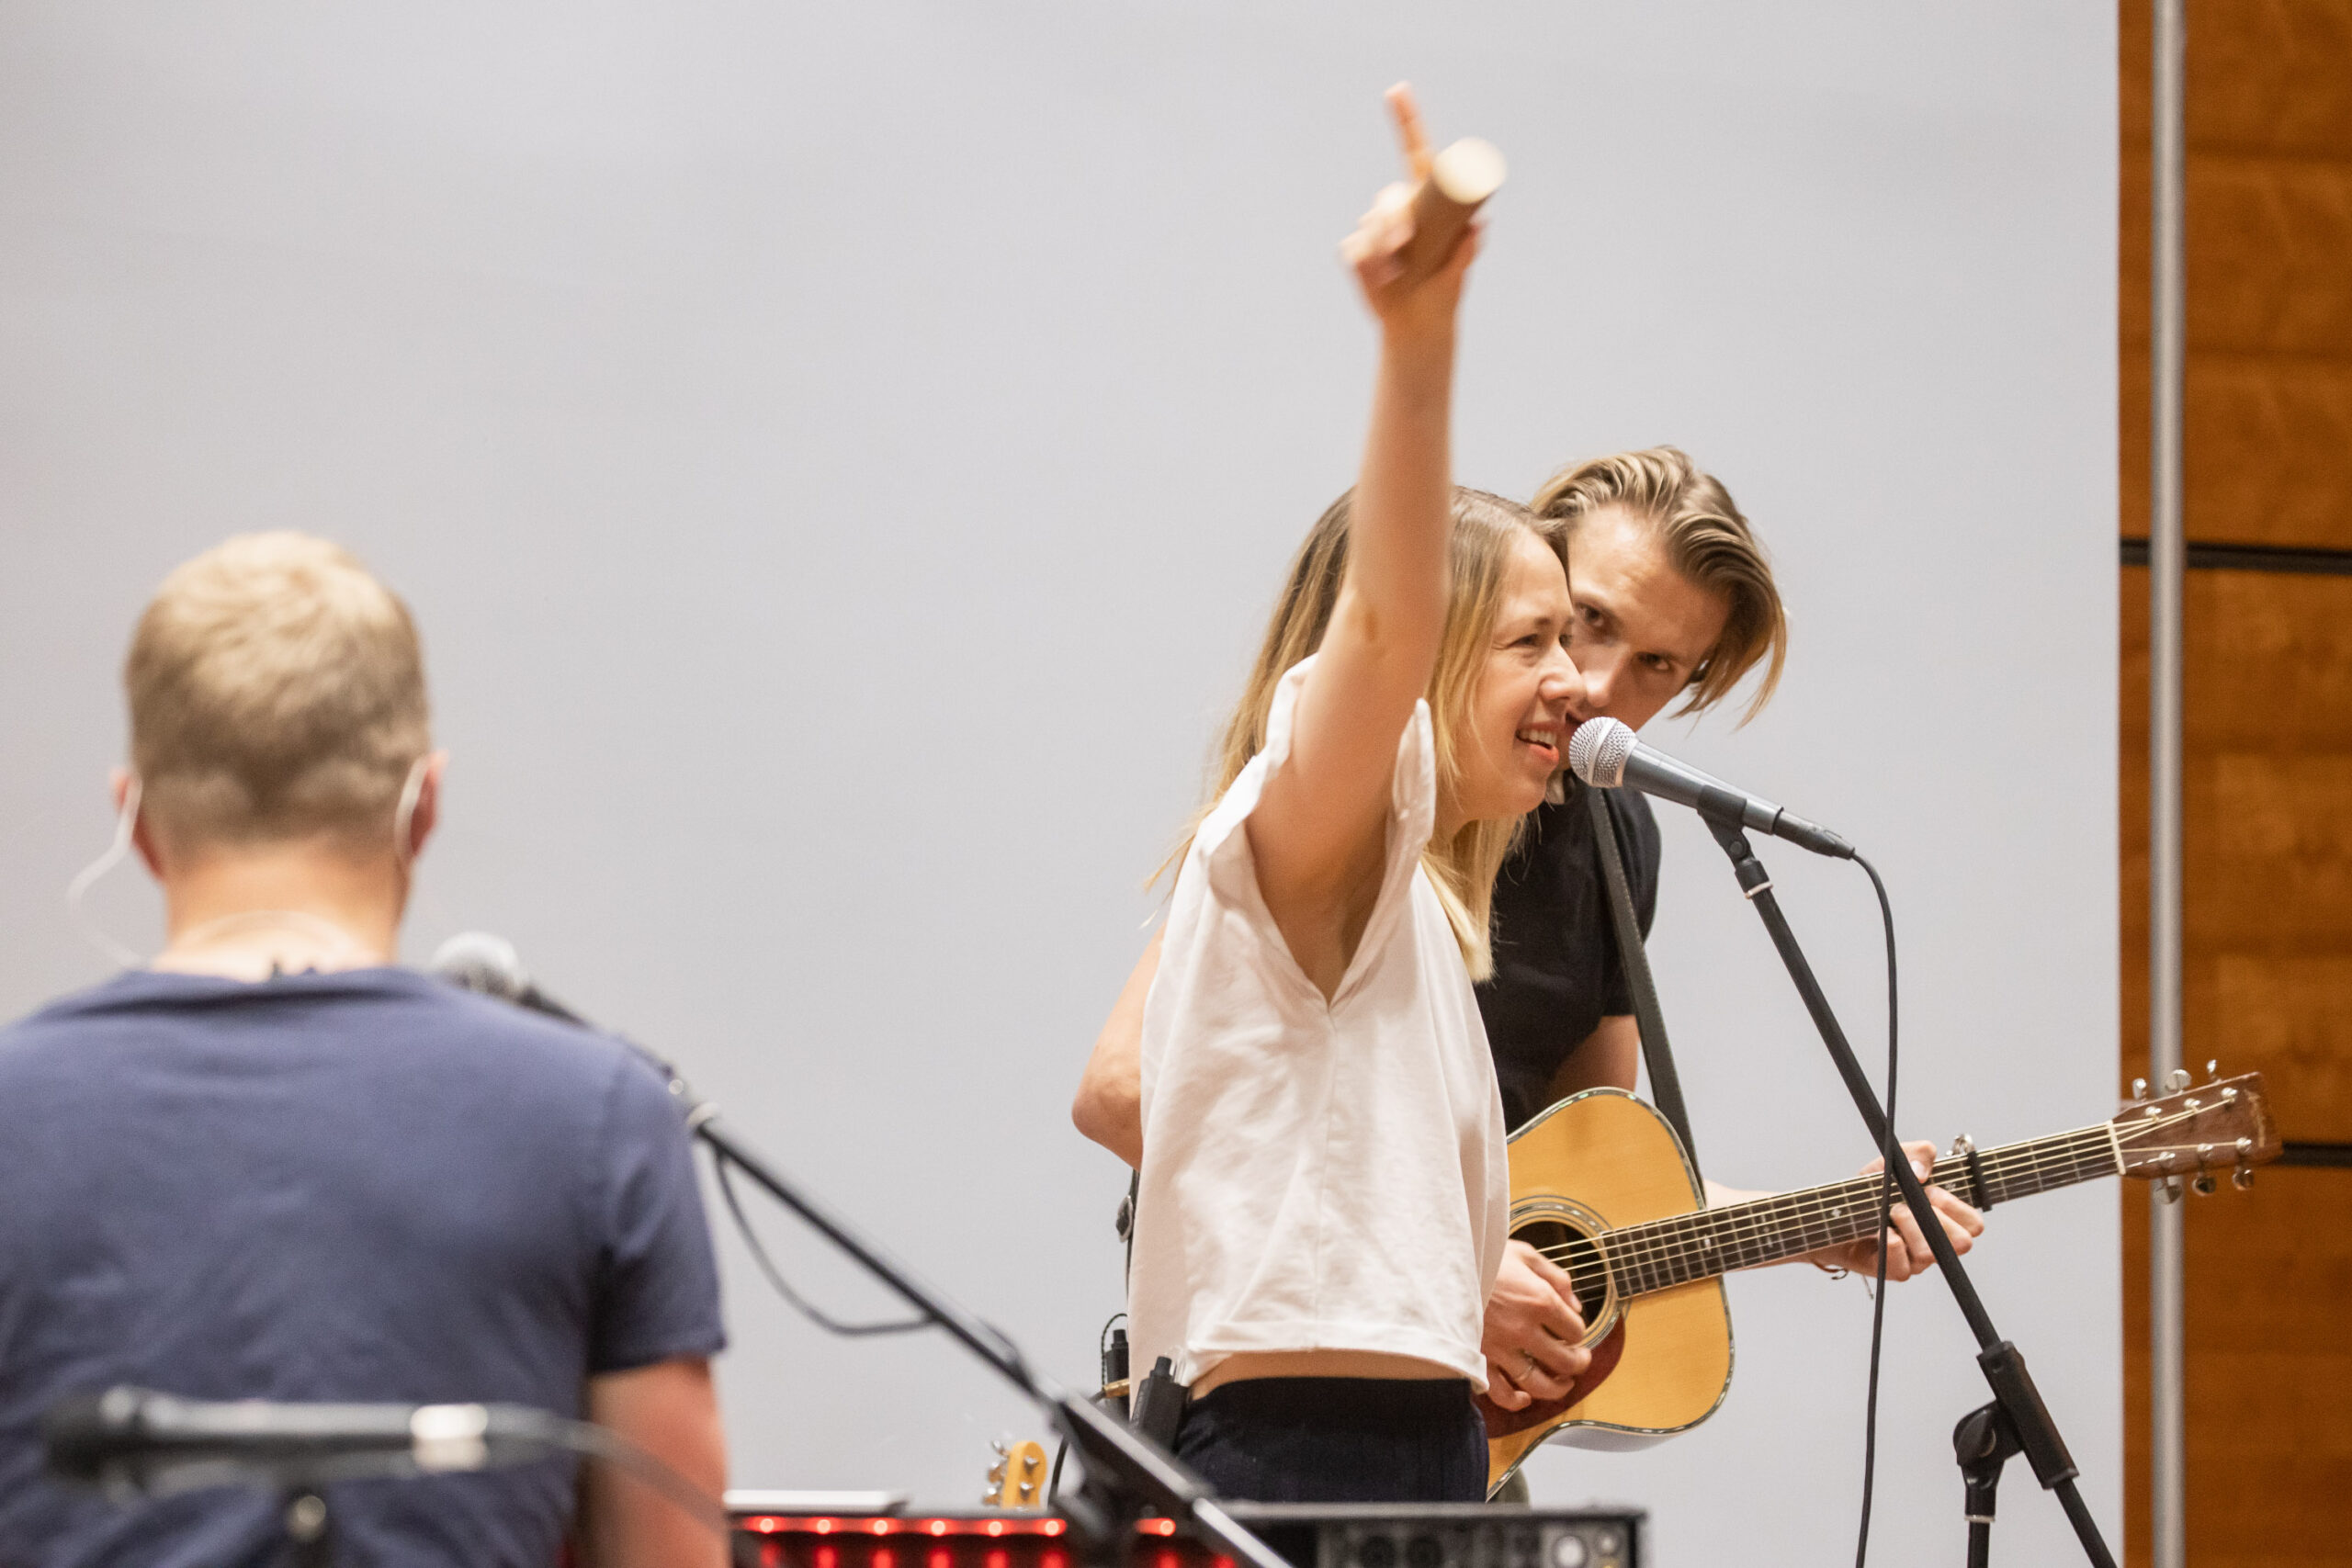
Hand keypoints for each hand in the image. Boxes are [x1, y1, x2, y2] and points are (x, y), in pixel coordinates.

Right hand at [1339, 84, 1478, 331]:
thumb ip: (1466, 252)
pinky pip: (1354, 248)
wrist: (1417, 324)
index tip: (1396, 91)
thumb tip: (1479, 228)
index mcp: (1425, 202)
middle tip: (1402, 242)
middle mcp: (1399, 211)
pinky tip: (1379, 279)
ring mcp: (1375, 232)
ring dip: (1380, 247)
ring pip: (1369, 225)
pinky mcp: (1357, 253)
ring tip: (1395, 273)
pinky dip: (1365, 263)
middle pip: (1388, 198)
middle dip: (1391, 217)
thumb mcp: (1458, 272)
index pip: (1414, 153)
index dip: (1406, 121)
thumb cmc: (1442, 292)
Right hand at [1481, 1240, 1590, 1410]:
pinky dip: (1517, 1400)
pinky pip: (1501, 1393)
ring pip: (1539, 1383)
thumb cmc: (1480, 1254)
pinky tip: (1526, 1396)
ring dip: (1558, 1387)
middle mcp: (1523, 1329)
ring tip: (1564, 1381)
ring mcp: (1500, 1348)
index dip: (1578, 1331)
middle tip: (1580, 1359)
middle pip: (1565, 1360)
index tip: (1572, 1328)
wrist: (1437, 1264)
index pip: (1574, 1329)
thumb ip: (1555, 1276)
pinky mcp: (1479, 1359)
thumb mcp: (1523, 1253)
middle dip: (1579, 1362)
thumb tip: (1574, 1304)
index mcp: (1538, 1300)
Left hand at [1809, 1140, 1985, 1281]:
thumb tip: (1922, 1170)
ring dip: (1909, 1226)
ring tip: (1890, 1212)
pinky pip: (1903, 1265)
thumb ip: (1917, 1153)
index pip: (1974, 1224)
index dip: (1957, 1207)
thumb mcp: (1894, 1162)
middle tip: (1908, 1203)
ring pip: (1931, 1254)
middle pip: (1962, 1243)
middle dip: (1936, 1218)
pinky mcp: (1894, 1271)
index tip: (1930, 1191)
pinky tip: (1879, 1230)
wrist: (1836, 1212)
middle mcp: (1936, 1242)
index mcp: (1945, 1219)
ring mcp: (1917, 1260)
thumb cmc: (1872, 1190)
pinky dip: (1890, 1243)